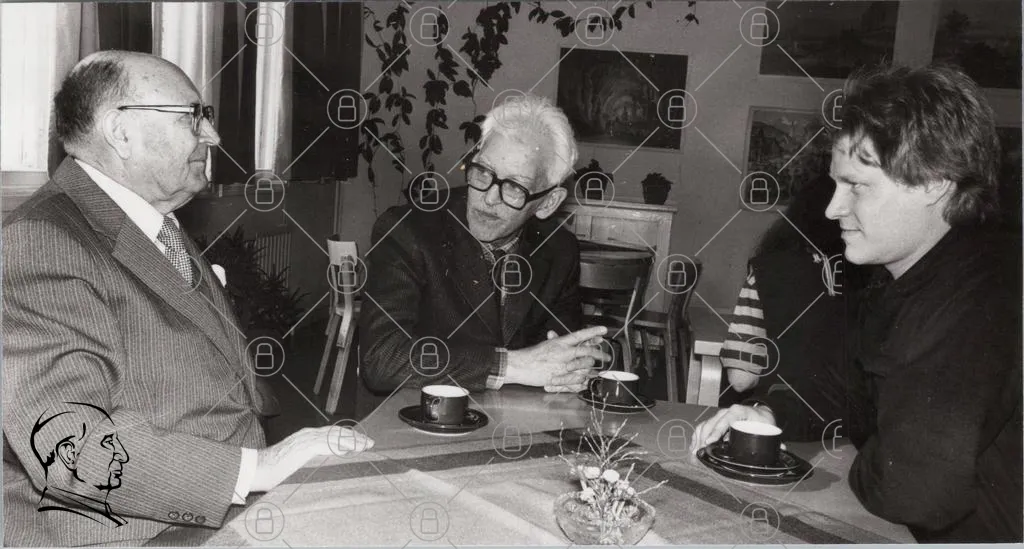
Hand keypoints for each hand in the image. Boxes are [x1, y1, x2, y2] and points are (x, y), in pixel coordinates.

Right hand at [250, 426, 373, 492]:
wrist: (256, 469)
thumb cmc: (273, 471)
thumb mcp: (295, 464)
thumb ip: (309, 463)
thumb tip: (323, 470)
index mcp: (306, 437)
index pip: (332, 434)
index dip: (347, 437)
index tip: (360, 442)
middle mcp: (308, 434)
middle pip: (337, 432)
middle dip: (355, 437)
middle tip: (369, 442)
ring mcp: (307, 439)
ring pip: (336, 436)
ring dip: (353, 440)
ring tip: (366, 445)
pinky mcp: (306, 446)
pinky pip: (330, 443)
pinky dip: (344, 445)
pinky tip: (355, 449)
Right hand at [505, 326, 610, 387]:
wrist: (519, 365)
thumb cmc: (532, 355)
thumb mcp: (547, 344)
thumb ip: (560, 342)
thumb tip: (570, 338)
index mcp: (560, 342)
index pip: (580, 335)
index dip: (593, 332)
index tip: (603, 330)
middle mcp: (562, 352)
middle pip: (586, 351)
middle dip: (599, 354)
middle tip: (607, 357)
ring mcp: (561, 365)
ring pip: (583, 365)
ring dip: (591, 368)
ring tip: (596, 369)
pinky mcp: (559, 377)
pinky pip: (576, 379)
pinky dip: (583, 380)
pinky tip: (586, 380)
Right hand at [690, 404, 775, 453]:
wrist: (760, 414)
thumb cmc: (762, 421)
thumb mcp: (767, 427)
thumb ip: (773, 439)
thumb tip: (781, 448)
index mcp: (739, 411)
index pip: (725, 419)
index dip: (717, 430)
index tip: (710, 441)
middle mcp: (726, 412)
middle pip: (711, 423)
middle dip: (704, 439)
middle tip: (700, 453)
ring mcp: (719, 416)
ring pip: (704, 425)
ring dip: (698, 440)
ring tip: (695, 455)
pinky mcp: (715, 422)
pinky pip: (702, 428)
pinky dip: (697, 438)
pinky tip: (694, 449)